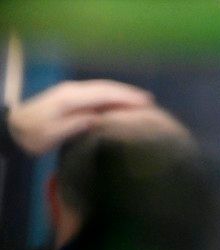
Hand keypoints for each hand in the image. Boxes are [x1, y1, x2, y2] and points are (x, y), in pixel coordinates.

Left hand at [6, 80, 154, 155]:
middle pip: (104, 88)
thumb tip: (97, 118)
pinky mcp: (71, 97)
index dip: (125, 97)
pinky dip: (112, 96)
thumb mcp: (50, 134)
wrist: (13, 127)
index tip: (145, 103)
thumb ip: (73, 125)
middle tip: (151, 102)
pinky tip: (122, 103)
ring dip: (121, 93)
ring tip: (142, 101)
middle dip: (128, 93)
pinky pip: (96, 93)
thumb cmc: (32, 136)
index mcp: (69, 99)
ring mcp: (71, 92)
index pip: (102, 94)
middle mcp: (72, 91)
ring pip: (101, 89)